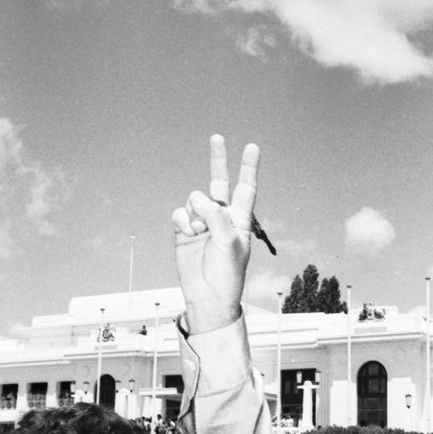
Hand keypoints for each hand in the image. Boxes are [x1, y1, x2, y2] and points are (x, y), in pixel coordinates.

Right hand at [171, 135, 259, 333]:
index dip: (249, 168)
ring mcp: (202, 222)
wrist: (207, 296)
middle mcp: (221, 217)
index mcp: (240, 219)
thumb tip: (199, 198)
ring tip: (199, 232)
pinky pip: (180, 213)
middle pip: (219, 182)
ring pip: (195, 199)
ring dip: (195, 212)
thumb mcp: (229, 245)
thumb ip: (216, 218)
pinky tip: (188, 233)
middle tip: (217, 137)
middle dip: (218, 160)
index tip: (252, 147)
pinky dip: (182, 220)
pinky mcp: (184, 230)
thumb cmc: (226, 274)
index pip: (246, 188)